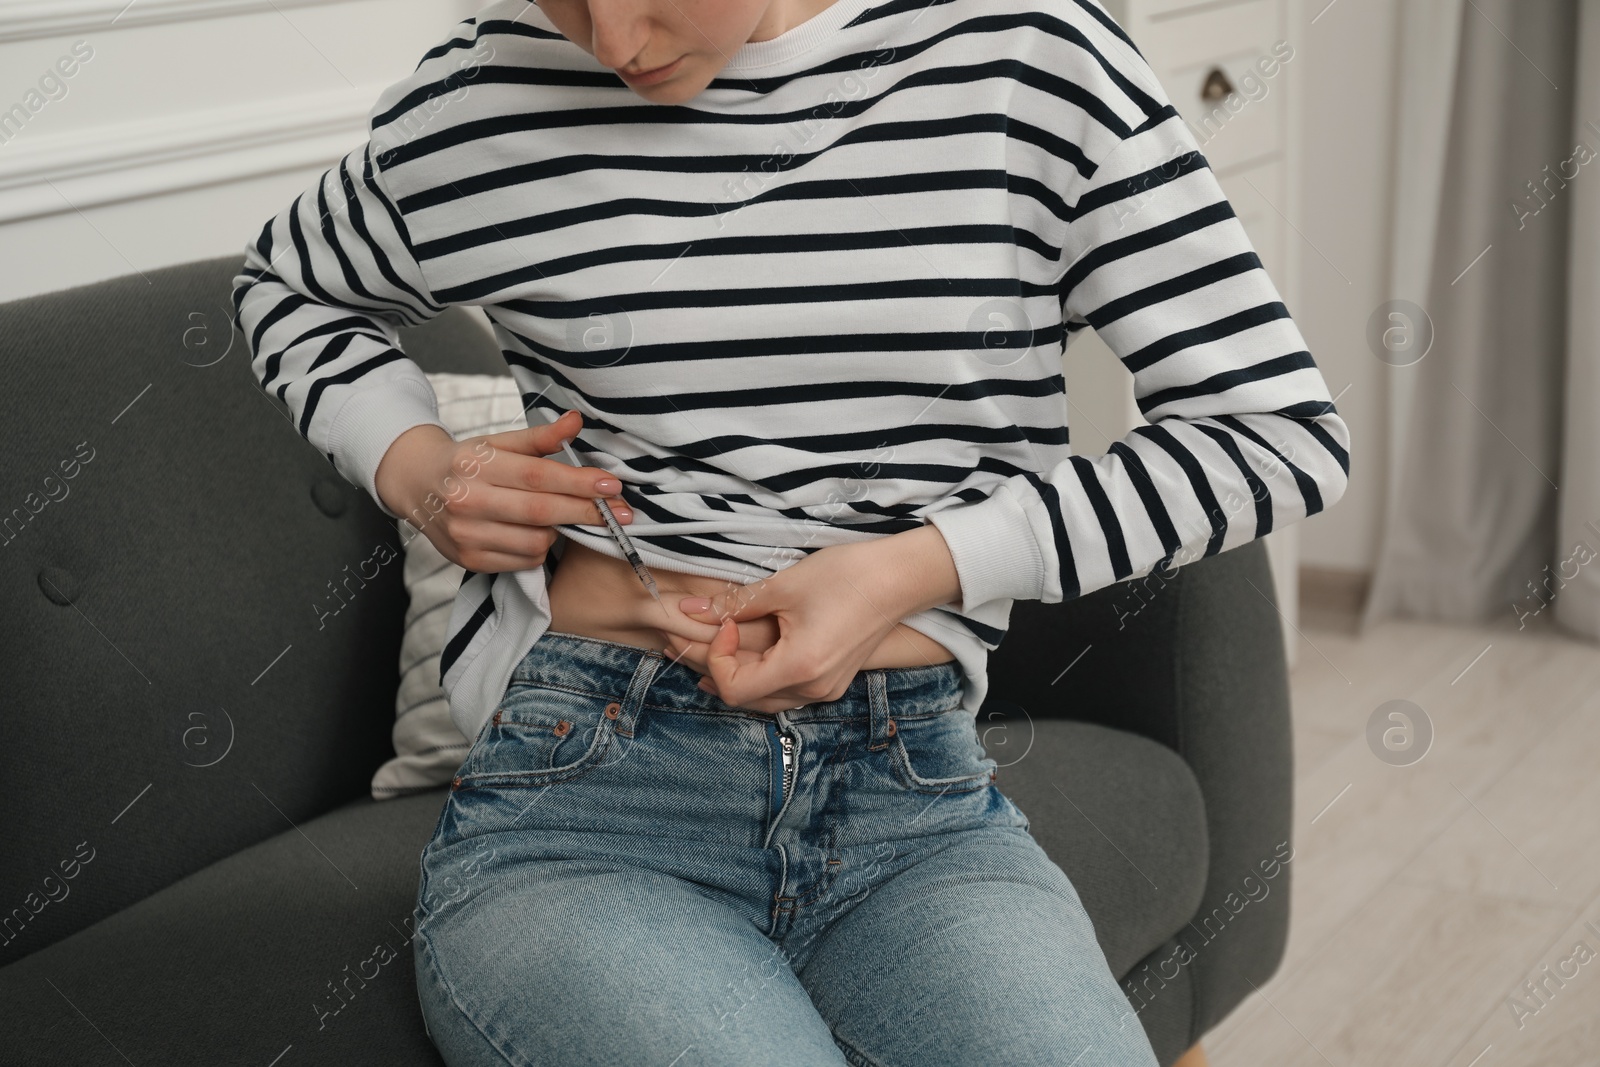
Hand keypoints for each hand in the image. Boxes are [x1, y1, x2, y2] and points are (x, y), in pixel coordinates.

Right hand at [375, 409, 631, 572]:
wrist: (417, 485)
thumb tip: (576, 421)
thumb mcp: (499, 443)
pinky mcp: (469, 560)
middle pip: (540, 512)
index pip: (537, 476)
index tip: (612, 486)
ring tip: (555, 516)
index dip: (578, 482)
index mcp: (476, 465)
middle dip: (585, 512)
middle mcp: (467, 501)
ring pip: (536, 541)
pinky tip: (532, 532)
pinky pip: (523, 561)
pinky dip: (538, 548)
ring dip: (558, 531)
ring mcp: (466, 534)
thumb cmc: (467, 462)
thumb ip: (540, 437)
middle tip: (620, 512)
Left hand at [661, 525, 962, 713]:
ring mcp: (826, 689)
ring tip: (722, 647)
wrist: (900, 578)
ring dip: (741, 676)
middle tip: (701, 637)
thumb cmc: (847, 576)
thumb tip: (691, 611)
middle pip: (747, 700)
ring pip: (767, 699)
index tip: (726, 624)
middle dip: (719, 669)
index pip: (734, 689)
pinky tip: (755, 653)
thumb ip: (735, 604)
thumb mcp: (784, 586)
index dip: (718, 657)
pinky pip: (787, 691)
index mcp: (800, 668)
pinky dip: (764, 676)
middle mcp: (814, 689)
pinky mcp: (833, 681)